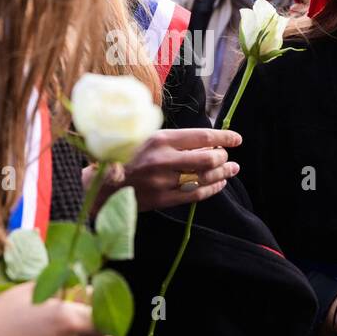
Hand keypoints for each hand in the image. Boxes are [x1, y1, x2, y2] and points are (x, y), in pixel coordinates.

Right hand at [87, 127, 241, 212]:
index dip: (223, 137)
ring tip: (232, 169)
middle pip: (207, 158)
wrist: (100, 185)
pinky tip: (220, 183)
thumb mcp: (143, 137)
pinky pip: (195, 195)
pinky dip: (211, 189)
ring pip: (203, 178)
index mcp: (159, 139)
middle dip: (222, 157)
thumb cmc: (123, 156)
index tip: (236, 138)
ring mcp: (164, 181)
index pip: (201, 136)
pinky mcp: (163, 199)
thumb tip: (203, 140)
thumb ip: (171, 139)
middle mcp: (163, 160)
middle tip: (226, 156)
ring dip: (222, 173)